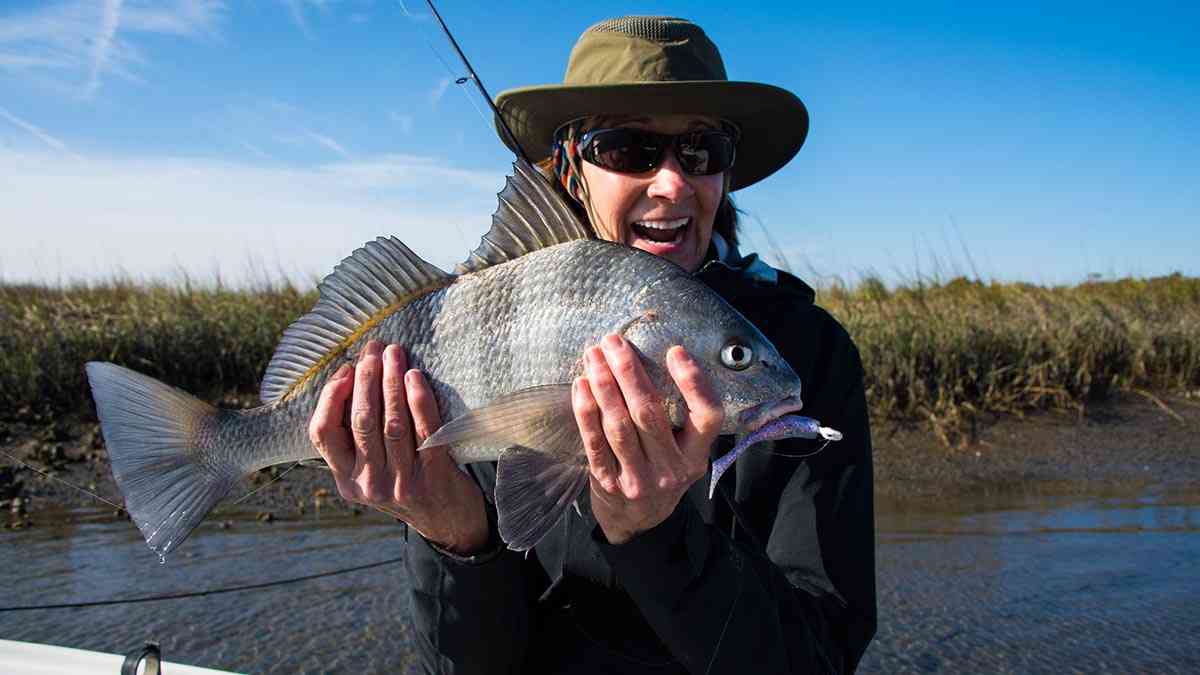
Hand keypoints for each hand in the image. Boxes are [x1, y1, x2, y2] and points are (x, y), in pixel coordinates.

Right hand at [308, 340, 488, 553]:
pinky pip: (424, 432)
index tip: (346, 368)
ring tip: (395, 354)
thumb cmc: (408, 484)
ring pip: (391, 423)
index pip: (321, 433)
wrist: (449, 523)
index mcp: (345, 479)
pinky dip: (419, 401)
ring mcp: (399, 484)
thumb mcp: (372, 471)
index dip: (331, 396)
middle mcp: (367, 483)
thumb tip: (354, 378)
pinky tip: (416, 377)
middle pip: (360, 420)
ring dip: (391, 382)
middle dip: (366, 378)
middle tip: (373, 348)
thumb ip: (358, 440)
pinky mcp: (432, 479)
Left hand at [572, 333, 723, 544]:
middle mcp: (671, 469)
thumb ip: (682, 418)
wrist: (637, 522)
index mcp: (696, 456)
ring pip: (619, 425)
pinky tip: (581, 386)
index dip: (693, 382)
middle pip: (649, 413)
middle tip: (614, 342)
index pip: (706, 416)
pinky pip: (594, 443)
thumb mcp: (686, 452)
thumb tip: (663, 358)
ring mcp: (638, 479)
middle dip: (629, 372)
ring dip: (604, 385)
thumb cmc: (662, 471)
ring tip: (594, 355)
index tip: (676, 351)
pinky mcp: (608, 483)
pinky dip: (586, 412)